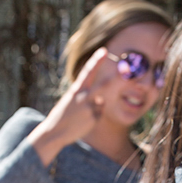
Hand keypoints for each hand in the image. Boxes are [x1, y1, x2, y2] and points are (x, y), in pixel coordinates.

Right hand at [29, 48, 114, 163]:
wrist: (54, 132)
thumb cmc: (63, 114)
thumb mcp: (72, 100)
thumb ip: (86, 96)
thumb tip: (102, 99)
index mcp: (76, 90)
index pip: (88, 72)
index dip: (96, 61)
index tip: (104, 51)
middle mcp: (83, 98)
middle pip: (104, 85)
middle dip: (117, 79)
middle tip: (127, 71)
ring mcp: (89, 109)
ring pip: (102, 102)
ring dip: (98, 104)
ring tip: (86, 109)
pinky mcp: (93, 119)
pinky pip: (99, 114)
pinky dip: (94, 116)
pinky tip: (84, 121)